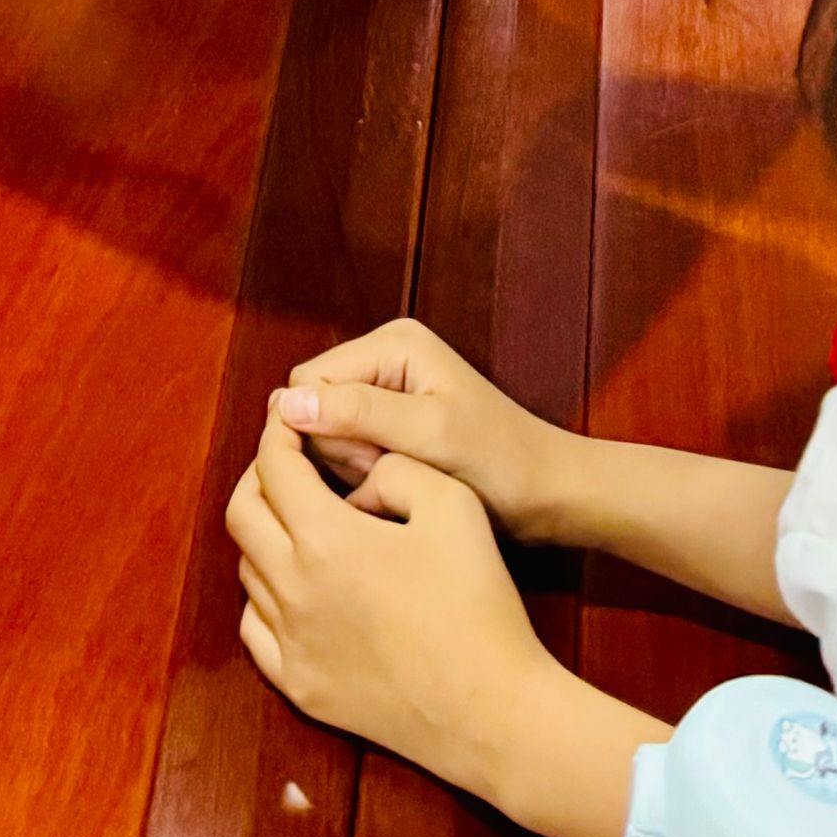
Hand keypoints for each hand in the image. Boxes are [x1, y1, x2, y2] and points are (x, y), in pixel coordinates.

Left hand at [227, 422, 561, 806]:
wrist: (493, 713)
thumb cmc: (479, 605)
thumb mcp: (454, 506)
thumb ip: (397, 468)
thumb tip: (361, 470)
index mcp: (326, 540)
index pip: (274, 467)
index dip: (278, 432)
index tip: (290, 418)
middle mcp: (293, 591)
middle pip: (243, 513)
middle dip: (261, 476)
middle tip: (292, 463)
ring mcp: (291, 646)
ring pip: (248, 571)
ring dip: (264, 535)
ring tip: (301, 522)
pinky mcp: (301, 688)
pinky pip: (256, 631)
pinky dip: (265, 598)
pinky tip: (296, 589)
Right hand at [270, 318, 578, 538]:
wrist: (549, 494)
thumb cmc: (502, 463)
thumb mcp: (432, 435)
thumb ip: (360, 414)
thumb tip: (287, 403)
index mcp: (393, 343)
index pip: (308, 381)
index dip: (324, 428)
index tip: (373, 458)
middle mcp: (385, 358)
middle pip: (314, 406)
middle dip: (341, 448)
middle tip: (392, 468)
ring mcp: (387, 391)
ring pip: (326, 433)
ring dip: (354, 465)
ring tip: (404, 475)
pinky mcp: (391, 423)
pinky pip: (347, 450)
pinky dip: (365, 473)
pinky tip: (401, 482)